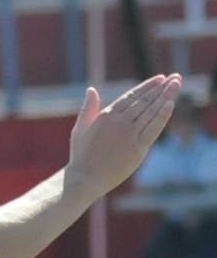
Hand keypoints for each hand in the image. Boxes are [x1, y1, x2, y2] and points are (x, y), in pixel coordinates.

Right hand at [67, 75, 182, 199]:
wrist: (84, 179)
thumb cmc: (81, 157)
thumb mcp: (80, 128)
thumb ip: (88, 108)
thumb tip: (91, 89)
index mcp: (107, 115)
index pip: (132, 96)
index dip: (147, 86)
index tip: (160, 78)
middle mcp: (120, 121)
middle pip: (145, 101)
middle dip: (161, 88)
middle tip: (175, 77)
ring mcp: (129, 134)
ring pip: (151, 111)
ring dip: (166, 96)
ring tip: (177, 84)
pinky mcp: (137, 148)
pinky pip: (153, 129)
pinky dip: (162, 116)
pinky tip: (170, 104)